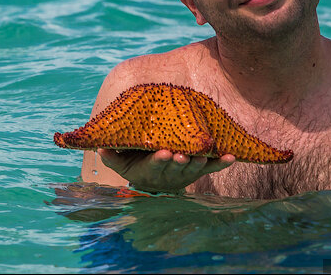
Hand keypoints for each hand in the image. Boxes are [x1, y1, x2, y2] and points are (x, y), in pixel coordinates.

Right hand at [97, 148, 235, 193]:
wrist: (155, 184)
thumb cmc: (136, 166)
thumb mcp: (121, 164)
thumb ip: (111, 156)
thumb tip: (98, 147)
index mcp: (151, 169)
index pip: (155, 164)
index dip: (160, 160)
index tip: (164, 153)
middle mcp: (170, 173)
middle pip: (177, 167)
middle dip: (182, 161)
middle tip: (185, 154)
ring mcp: (186, 173)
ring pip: (195, 168)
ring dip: (201, 162)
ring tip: (207, 153)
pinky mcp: (199, 170)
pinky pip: (212, 168)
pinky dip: (221, 163)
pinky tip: (232, 157)